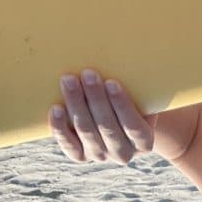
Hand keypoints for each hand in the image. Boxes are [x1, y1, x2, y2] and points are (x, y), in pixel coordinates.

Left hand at [49, 69, 201, 163]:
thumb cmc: (134, 101)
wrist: (121, 124)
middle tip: (88, 73)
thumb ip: (142, 85)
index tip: (112, 82)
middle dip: (96, 99)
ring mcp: (100, 156)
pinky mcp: (81, 156)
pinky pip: (69, 145)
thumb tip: (135, 46)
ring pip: (87, 133)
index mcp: (144, 142)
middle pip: (108, 129)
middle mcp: (123, 154)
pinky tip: (56, 108)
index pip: (133, 127)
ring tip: (69, 80)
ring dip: (77, 105)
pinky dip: (61, 128)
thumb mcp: (144, 97)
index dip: (122, 106)